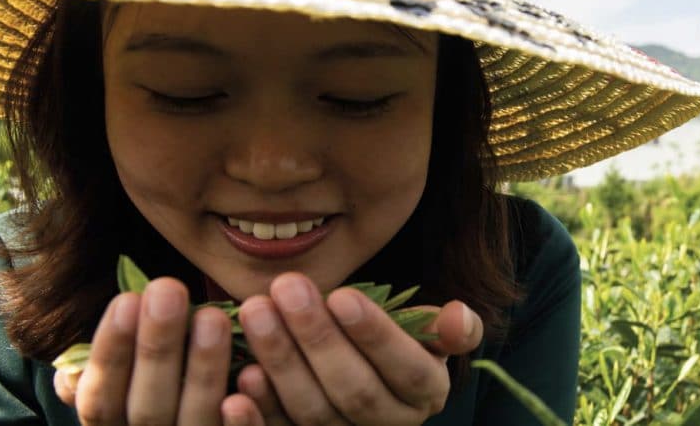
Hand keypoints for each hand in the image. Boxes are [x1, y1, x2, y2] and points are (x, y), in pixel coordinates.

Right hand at [53, 277, 240, 425]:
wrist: (191, 422)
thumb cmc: (157, 403)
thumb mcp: (122, 396)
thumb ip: (107, 379)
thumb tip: (69, 373)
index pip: (102, 399)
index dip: (111, 352)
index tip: (128, 298)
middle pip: (149, 407)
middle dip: (156, 347)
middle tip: (169, 289)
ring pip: (197, 418)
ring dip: (203, 369)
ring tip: (212, 316)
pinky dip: (243, 418)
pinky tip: (252, 374)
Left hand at [227, 273, 482, 425]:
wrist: (361, 371)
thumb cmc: (391, 341)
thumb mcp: (426, 332)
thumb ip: (446, 328)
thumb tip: (459, 317)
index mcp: (425, 392)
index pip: (406, 369)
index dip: (375, 335)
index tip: (341, 295)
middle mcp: (389, 425)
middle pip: (354, 389)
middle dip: (316, 337)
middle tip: (285, 288)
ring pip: (313, 412)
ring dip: (280, 361)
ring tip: (255, 312)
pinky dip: (259, 413)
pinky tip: (239, 381)